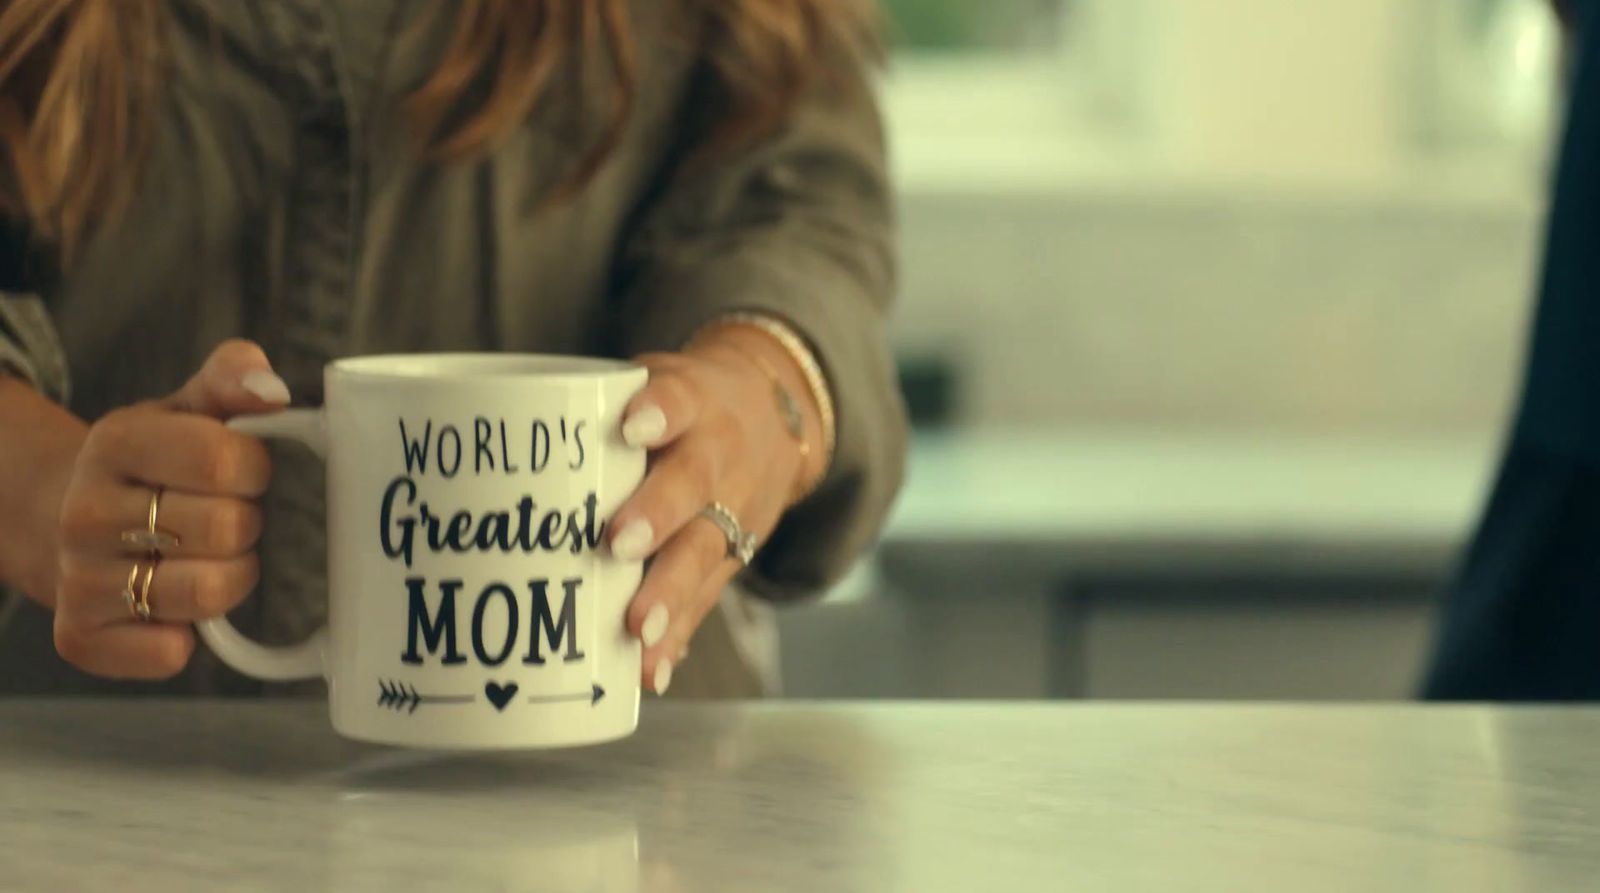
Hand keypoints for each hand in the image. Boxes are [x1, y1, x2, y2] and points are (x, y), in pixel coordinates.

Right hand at [50, 340, 290, 679]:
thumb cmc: (156, 464)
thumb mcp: (190, 408)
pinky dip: (190, 637)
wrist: (68, 519)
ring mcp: (77, 579)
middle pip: (224, 529)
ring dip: (231, 579)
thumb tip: (270, 389)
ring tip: (210, 557)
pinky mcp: (80, 638)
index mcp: (116, 442)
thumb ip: (233, 378)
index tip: (244, 472)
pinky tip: (178, 606)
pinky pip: (169, 654)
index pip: (226, 460)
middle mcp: (84, 512)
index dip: (255, 470)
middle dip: (246, 524)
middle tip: (226, 518)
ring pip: (206, 594)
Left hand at [609, 327, 821, 694]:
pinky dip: (679, 633)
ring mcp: (732, 505)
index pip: (679, 398)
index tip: (631, 427)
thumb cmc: (681, 412)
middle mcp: (718, 453)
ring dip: (669, 590)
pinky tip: (650, 669)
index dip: (659, 411)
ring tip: (639, 627)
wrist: (777, 420)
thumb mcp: (653, 389)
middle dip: (657, 515)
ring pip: (703, 548)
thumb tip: (473, 470)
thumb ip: (592, 422)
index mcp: (693, 402)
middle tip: (617, 544)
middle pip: (692, 482)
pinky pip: (707, 597)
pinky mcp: (735, 552)